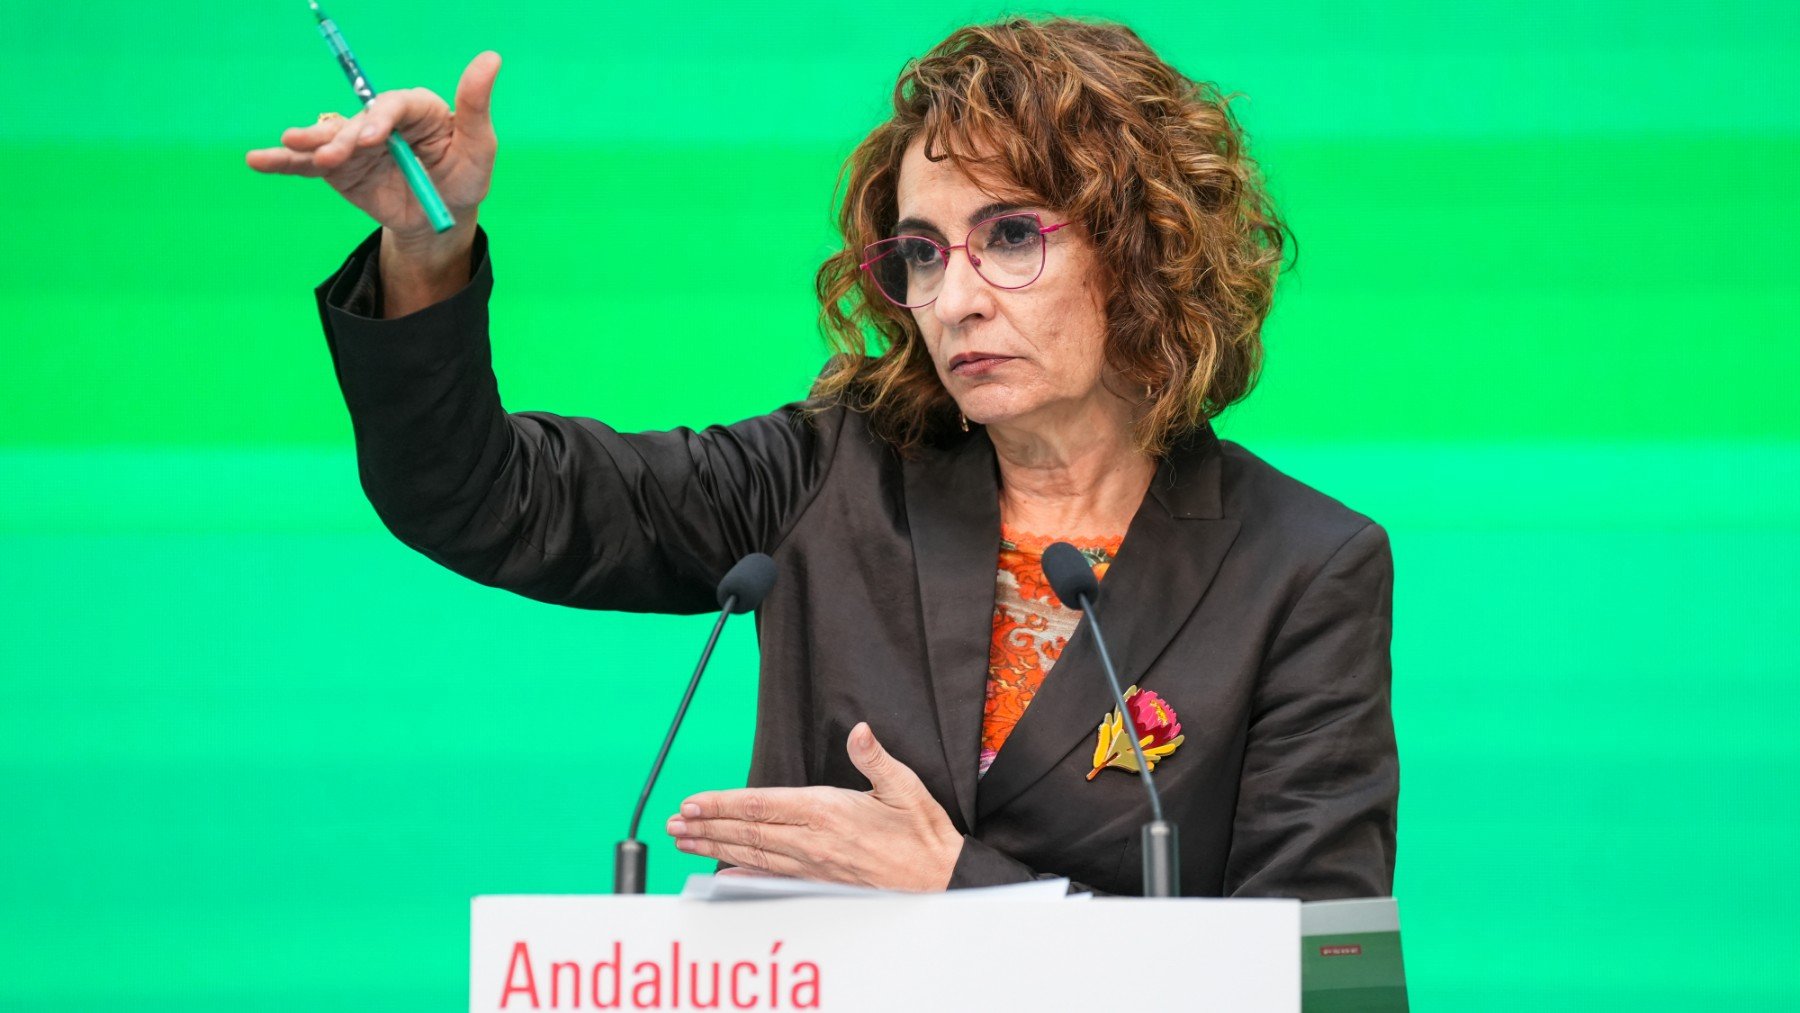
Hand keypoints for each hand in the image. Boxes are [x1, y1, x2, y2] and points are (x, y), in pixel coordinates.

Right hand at [245, 51, 500, 249]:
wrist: (440, 218)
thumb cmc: (464, 177)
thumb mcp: (480, 147)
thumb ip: (475, 105)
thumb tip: (491, 58)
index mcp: (417, 109)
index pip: (395, 105)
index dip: (381, 119)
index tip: (373, 139)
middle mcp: (382, 121)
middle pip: (358, 123)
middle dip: (344, 139)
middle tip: (333, 157)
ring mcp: (357, 143)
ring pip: (330, 139)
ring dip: (309, 143)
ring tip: (289, 144)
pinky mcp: (340, 168)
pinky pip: (309, 163)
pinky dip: (283, 162)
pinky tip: (257, 160)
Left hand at [667, 722, 963, 891]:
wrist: (939, 882)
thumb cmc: (923, 834)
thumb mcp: (905, 787)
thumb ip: (875, 758)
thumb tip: (859, 730)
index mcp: (828, 812)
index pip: (762, 805)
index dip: (723, 804)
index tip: (693, 803)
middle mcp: (813, 842)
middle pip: (748, 832)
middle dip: (707, 827)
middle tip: (674, 823)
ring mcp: (814, 866)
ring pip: (753, 856)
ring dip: (716, 848)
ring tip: (686, 842)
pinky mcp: (820, 884)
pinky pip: (773, 879)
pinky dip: (744, 877)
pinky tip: (723, 875)